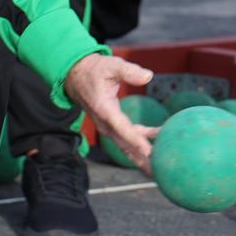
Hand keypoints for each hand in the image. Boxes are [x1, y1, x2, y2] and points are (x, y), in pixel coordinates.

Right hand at [63, 53, 158, 172]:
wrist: (75, 76)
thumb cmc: (94, 70)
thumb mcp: (110, 65)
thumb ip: (128, 71)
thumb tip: (147, 76)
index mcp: (104, 109)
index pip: (123, 128)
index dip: (136, 140)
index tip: (149, 152)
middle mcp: (105, 123)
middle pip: (125, 145)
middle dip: (142, 158)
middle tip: (159, 170)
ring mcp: (107, 127)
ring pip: (126, 146)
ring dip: (142, 157)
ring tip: (160, 167)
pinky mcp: (111, 127)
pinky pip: (127, 139)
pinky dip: (141, 143)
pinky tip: (158, 138)